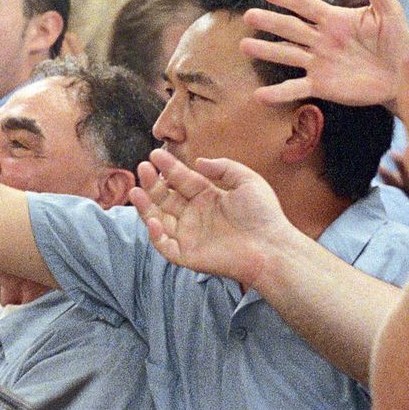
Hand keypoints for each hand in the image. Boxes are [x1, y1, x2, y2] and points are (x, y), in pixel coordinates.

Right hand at [130, 149, 295, 287]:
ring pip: (159, 219)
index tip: (156, 153)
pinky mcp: (188, 255)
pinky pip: (165, 245)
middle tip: (143, 167)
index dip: (168, 167)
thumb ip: (223, 167)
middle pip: (165, 198)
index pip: (181, 180)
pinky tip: (154, 220)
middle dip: (152, 183)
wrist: (272, 247)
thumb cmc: (265, 215)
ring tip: (135, 190)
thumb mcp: (248, 181)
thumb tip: (197, 162)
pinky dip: (155, 235)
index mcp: (207, 197)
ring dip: (145, 206)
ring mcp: (189, 235)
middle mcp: (194, 215)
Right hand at [240, 0, 408, 108]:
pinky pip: (296, 88)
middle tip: (248, 16)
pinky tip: (260, 95)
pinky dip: (278, 93)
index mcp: (334, 20)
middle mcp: (320, 39)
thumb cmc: (396, 41)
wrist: (404, 76)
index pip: (308, 5)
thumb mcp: (389, 12)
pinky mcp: (320, 85)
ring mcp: (318, 62)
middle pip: (291, 28)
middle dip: (270, 22)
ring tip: (245, 46)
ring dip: (267, 51)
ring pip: (287, 55)